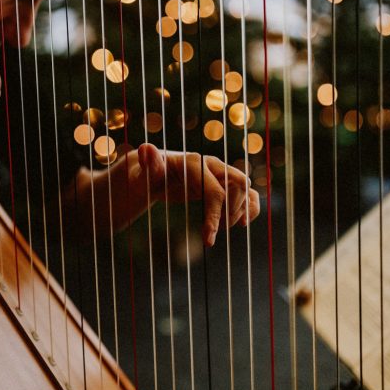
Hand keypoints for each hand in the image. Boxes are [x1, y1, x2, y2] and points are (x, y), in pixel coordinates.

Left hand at [78, 143, 260, 245]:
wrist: (145, 175)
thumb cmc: (141, 177)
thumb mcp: (140, 175)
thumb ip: (148, 165)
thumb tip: (146, 148)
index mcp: (193, 163)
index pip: (214, 190)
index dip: (214, 216)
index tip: (208, 241)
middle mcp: (209, 165)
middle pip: (237, 185)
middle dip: (231, 211)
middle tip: (214, 233)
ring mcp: (216, 173)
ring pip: (244, 187)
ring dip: (242, 209)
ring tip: (225, 229)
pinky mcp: (219, 183)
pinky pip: (245, 192)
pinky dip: (250, 206)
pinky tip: (242, 224)